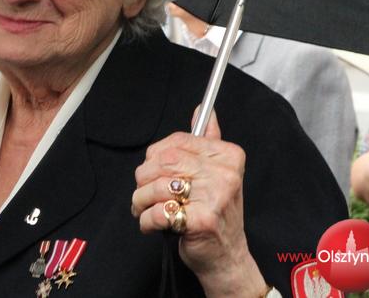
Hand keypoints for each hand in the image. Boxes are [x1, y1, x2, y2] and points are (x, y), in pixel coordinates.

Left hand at [130, 109, 265, 295]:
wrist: (227, 257)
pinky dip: (147, 220)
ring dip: (140, 201)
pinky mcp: (202, 220)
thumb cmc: (216, 214)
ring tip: (145, 209)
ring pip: (157, 186)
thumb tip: (202, 110)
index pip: (178, 141)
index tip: (154, 170)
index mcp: (228, 155)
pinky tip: (153, 224)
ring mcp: (216, 196)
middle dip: (143, 178)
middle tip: (143, 193)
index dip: (156, 156)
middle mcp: (225, 173)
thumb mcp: (219, 173)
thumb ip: (209, 140)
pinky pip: (158, 212)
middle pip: (164, 161)